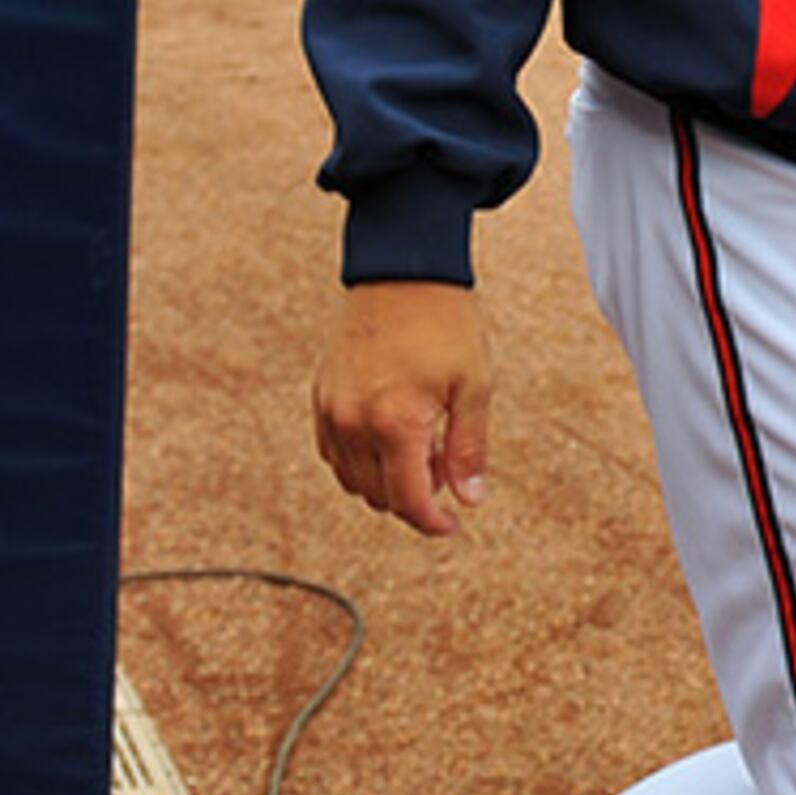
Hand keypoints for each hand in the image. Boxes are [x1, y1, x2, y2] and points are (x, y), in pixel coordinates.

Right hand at [314, 280, 493, 537]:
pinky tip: (387, 437)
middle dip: (414, 497)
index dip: (432, 523)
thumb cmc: (444, 322)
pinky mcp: (321, 392)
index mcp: (396, 423)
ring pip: (351, 478)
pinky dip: (357, 459)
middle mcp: (355, 421)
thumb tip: (470, 499)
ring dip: (384, 481)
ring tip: (421, 448)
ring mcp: (332, 407)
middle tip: (446, 466)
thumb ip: (469, 448)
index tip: (451, 525)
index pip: (409, 500)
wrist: (402, 269)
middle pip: (378, 495)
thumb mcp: (474, 385)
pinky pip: (332, 450)